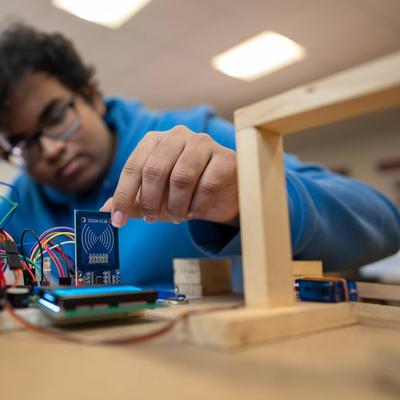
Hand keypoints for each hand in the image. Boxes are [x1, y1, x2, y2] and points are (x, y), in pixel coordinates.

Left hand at [100, 125, 238, 227]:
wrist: (223, 192)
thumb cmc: (185, 191)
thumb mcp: (156, 197)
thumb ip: (133, 201)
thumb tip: (104, 211)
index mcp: (156, 140)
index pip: (134, 166)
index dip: (124, 195)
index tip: (118, 221)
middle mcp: (178, 135)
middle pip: (156, 170)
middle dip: (151, 201)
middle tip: (151, 219)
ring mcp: (203, 144)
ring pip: (181, 178)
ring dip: (175, 205)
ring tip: (176, 216)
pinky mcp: (225, 158)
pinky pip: (206, 185)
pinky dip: (197, 205)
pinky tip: (196, 210)